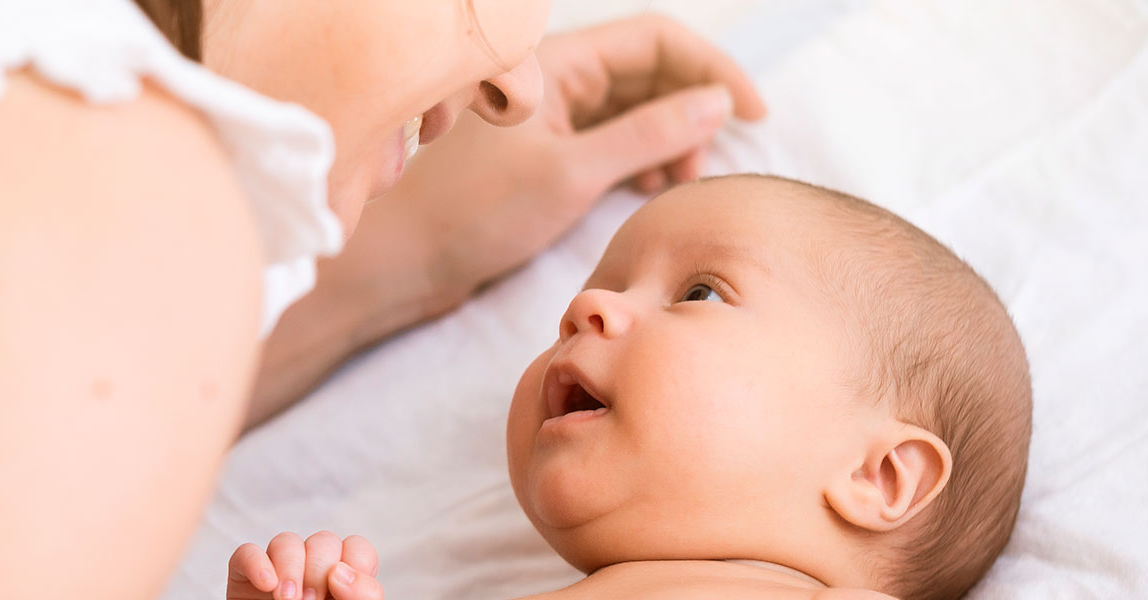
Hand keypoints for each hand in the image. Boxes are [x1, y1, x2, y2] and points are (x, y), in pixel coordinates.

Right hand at [227, 531, 381, 599]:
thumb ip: (362, 596)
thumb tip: (340, 573)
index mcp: (343, 582)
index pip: (357, 549)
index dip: (354, 562)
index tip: (341, 591)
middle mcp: (312, 571)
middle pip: (324, 541)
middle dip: (318, 570)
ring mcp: (277, 571)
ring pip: (286, 541)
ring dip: (291, 568)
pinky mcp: (244, 576)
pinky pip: (246, 552)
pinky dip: (257, 564)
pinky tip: (267, 585)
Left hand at [339, 14, 768, 312]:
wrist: (397, 265)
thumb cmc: (466, 215)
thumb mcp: (570, 175)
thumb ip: (648, 135)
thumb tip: (716, 105)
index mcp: (552, 62)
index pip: (654, 40)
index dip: (710, 69)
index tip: (750, 113)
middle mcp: (550, 79)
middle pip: (646, 70)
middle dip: (689, 109)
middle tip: (703, 166)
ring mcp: (545, 116)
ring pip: (628, 107)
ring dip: (666, 137)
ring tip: (675, 181)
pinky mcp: (539, 154)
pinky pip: (606, 139)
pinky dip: (637, 158)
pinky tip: (648, 187)